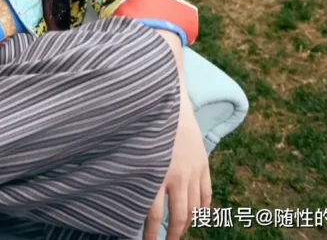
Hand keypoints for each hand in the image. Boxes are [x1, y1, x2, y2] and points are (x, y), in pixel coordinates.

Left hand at [144, 98, 211, 239]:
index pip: (154, 214)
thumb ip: (131, 172)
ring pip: (194, 208)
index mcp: (156, 172)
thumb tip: (119, 193)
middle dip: (172, 234)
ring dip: (187, 224)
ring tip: (179, 233)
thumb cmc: (143, 124)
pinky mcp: (203, 163)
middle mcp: (177, 175)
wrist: (168, 99)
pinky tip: (198, 216)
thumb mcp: (133, 149)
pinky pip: (206, 193)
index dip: (151, 233)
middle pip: (178, 215)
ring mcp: (193, 170)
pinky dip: (203, 208)